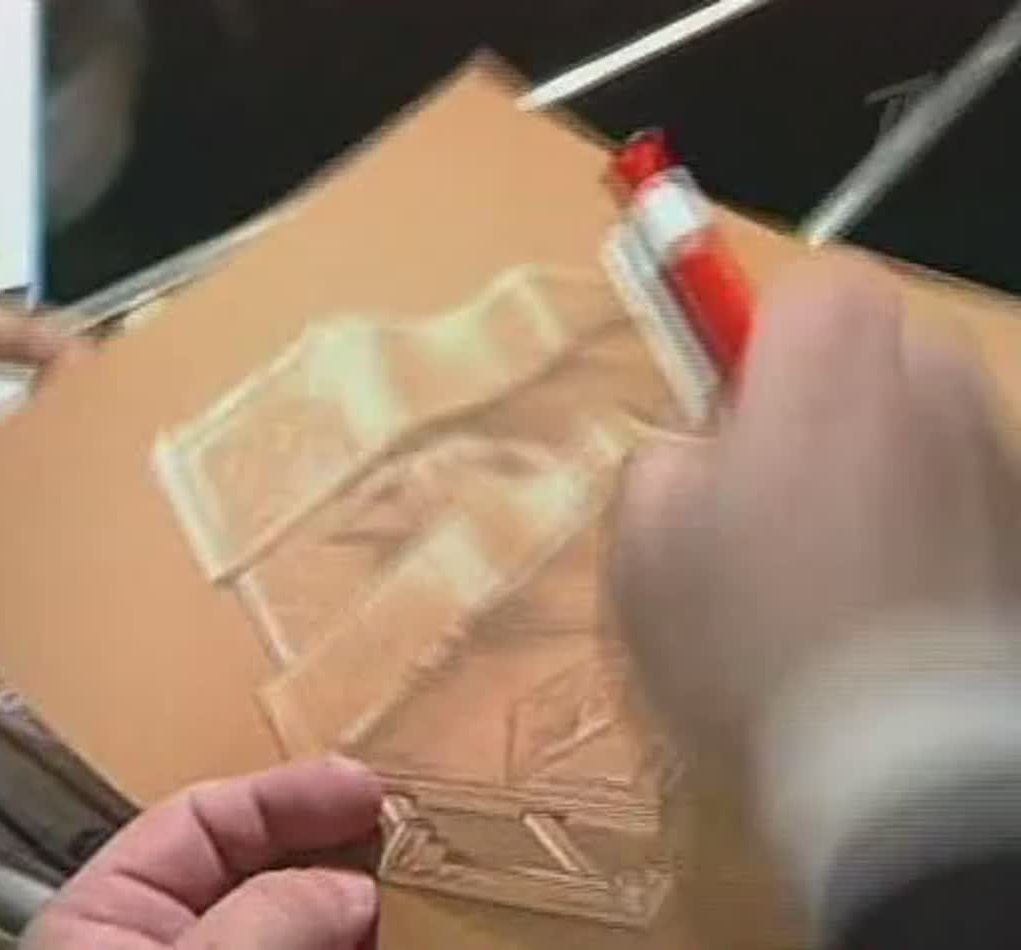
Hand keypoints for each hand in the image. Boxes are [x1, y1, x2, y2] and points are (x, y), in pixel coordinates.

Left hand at [22, 757, 382, 949]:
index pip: (202, 819)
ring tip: (419, 896)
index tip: (367, 789)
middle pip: (259, 869)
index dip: (288, 794)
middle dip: (334, 851)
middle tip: (408, 841)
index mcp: (106, 914)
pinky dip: (351, 949)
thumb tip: (356, 886)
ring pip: (295, 924)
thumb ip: (264, 918)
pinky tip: (392, 938)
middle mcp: (161, 940)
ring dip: (353, 908)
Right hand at [611, 256, 1020, 760]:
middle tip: (777, 481)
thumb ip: (658, 470)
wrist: (900, 760)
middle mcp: (924, 393)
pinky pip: (961, 487)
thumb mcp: (644, 557)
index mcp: (821, 375)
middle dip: (831, 394)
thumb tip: (692, 459)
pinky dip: (928, 515)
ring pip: (925, 419)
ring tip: (835, 552)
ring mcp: (990, 460)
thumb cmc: (751, 644)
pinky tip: (887, 595)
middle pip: (881, 347)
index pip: (812, 288)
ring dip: (881, 455)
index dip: (764, 342)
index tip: (734, 406)